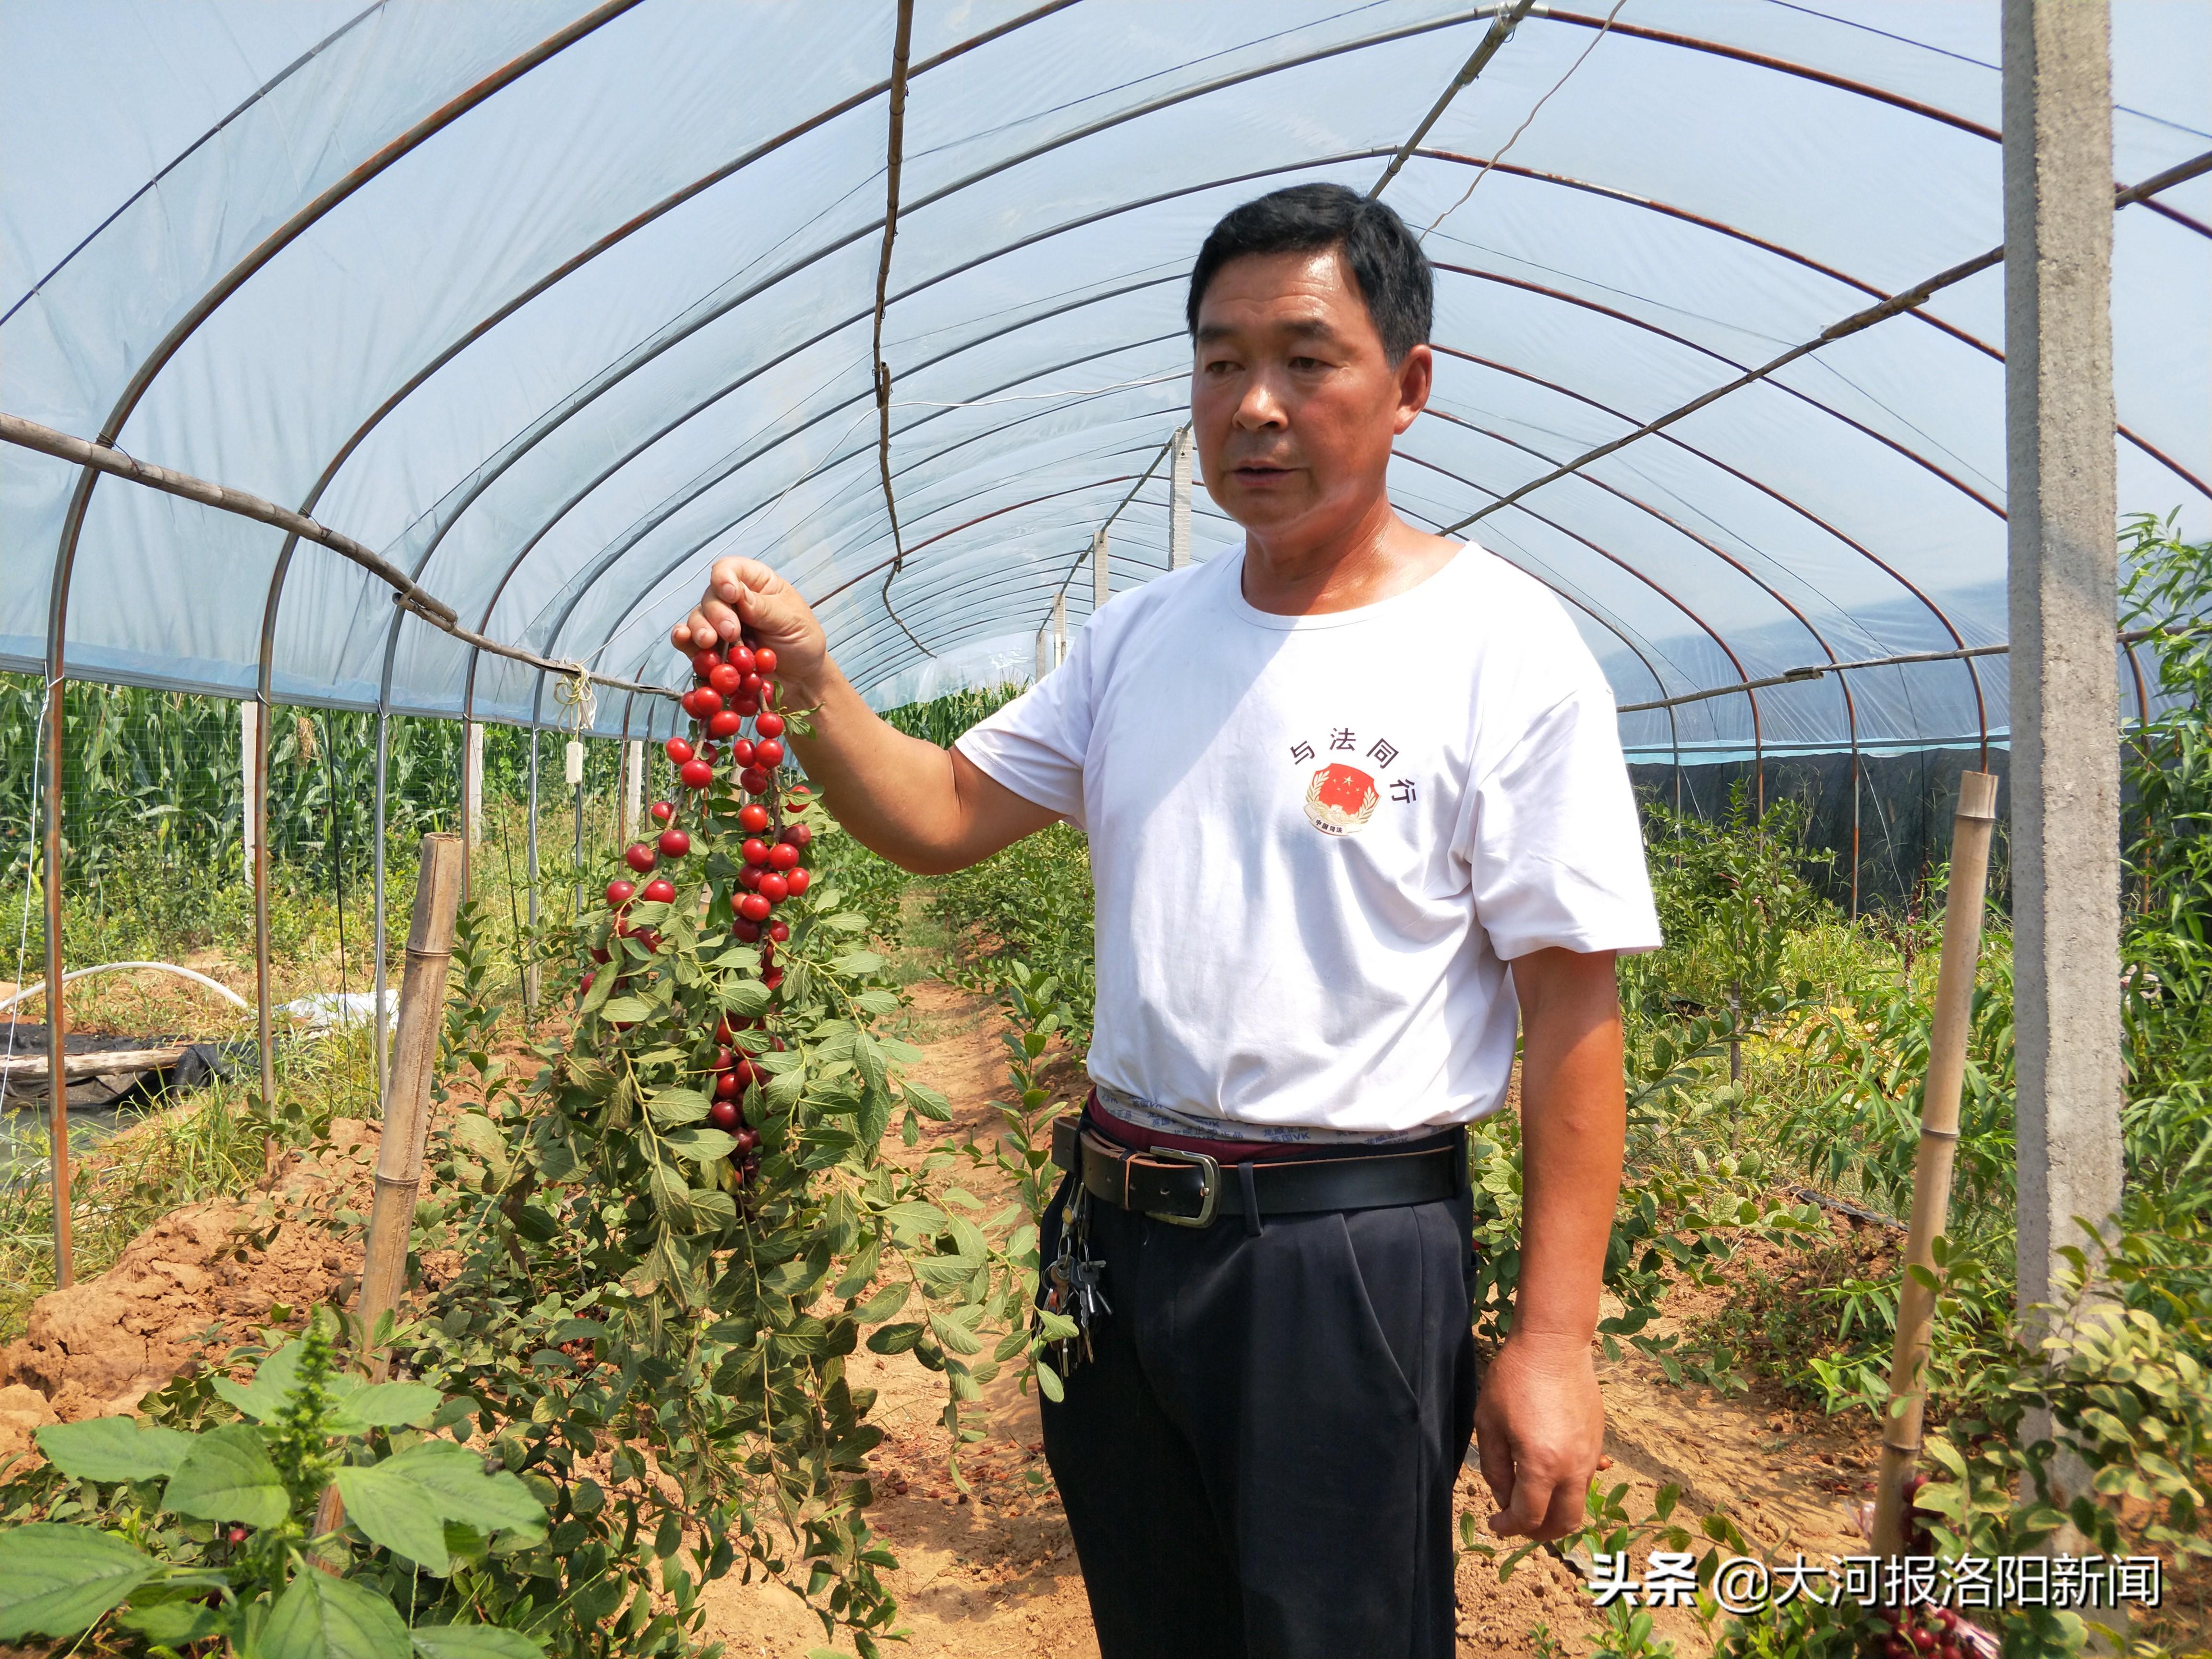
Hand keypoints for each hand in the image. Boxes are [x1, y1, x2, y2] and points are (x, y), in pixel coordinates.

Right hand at [671, 557, 830, 700]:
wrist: (802, 681)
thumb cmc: (802, 643)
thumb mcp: (792, 621)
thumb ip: (763, 607)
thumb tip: (737, 593)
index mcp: (756, 583)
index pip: (731, 569)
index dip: (724, 577)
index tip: (731, 594)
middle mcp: (734, 601)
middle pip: (711, 596)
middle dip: (717, 613)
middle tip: (731, 633)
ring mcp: (720, 626)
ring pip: (698, 619)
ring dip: (700, 629)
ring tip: (709, 642)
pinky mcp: (712, 650)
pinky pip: (690, 643)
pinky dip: (685, 642)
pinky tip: (684, 640)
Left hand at [1472, 1331, 1603, 1540]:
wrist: (1553, 1345)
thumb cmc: (1513, 1380)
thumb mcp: (1489, 1424)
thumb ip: (1496, 1469)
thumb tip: (1504, 1499)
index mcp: (1542, 1466)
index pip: (1529, 1517)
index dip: (1509, 1527)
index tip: (1495, 1523)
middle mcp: (1573, 1468)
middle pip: (1564, 1522)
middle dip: (1539, 1532)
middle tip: (1517, 1522)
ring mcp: (1590, 1455)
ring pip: (1579, 1502)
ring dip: (1556, 1511)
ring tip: (1531, 1500)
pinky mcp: (1598, 1440)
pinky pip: (1586, 1477)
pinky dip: (1568, 1487)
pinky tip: (1550, 1472)